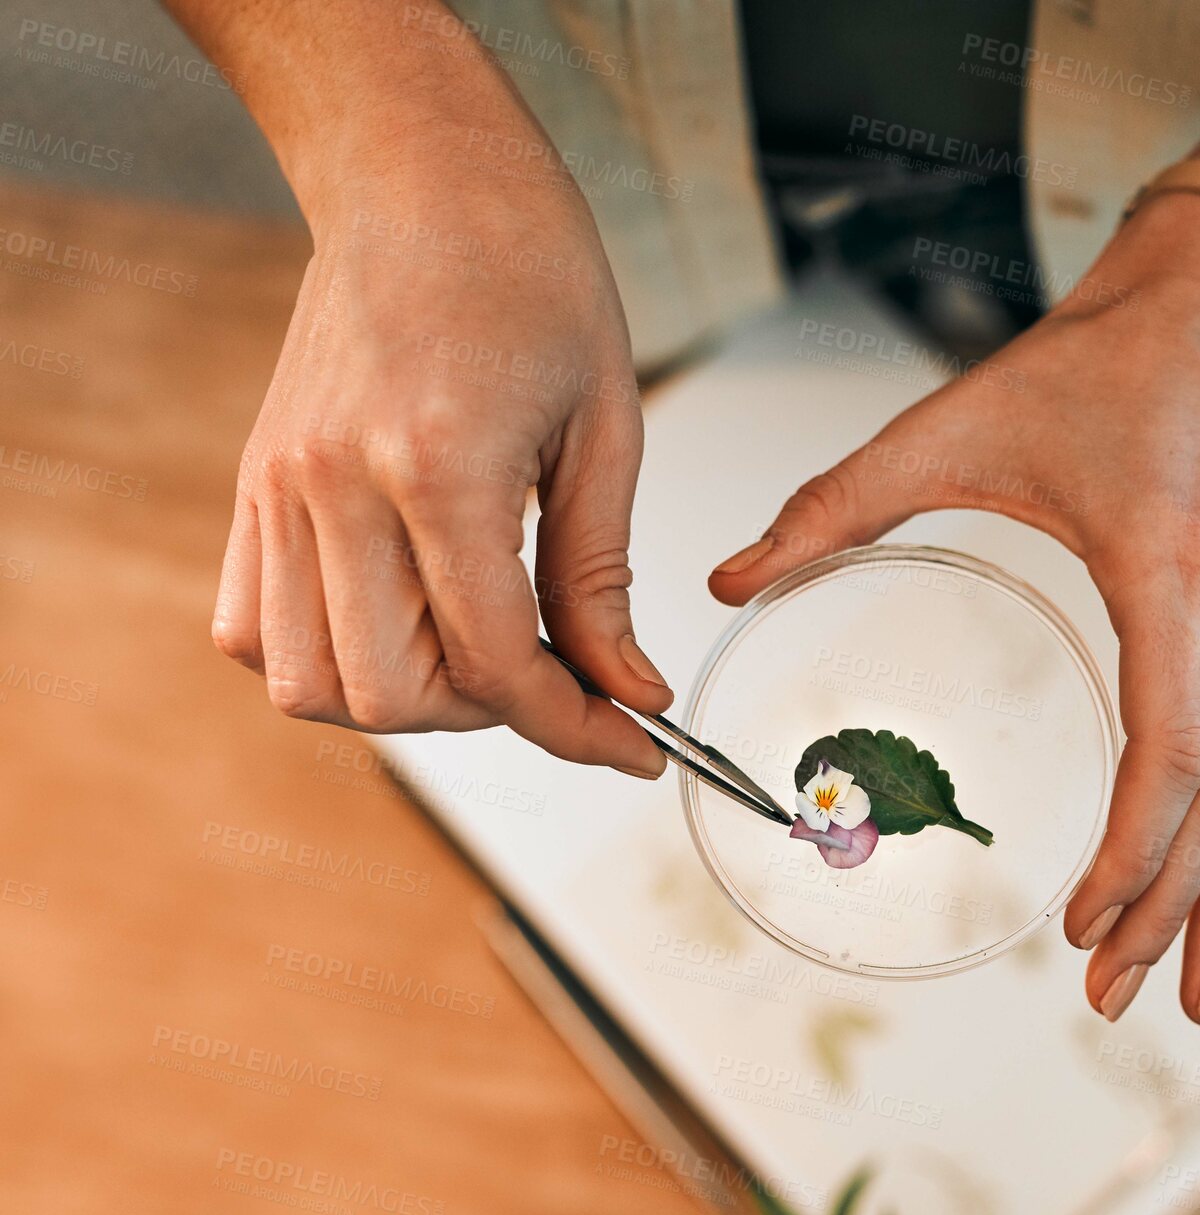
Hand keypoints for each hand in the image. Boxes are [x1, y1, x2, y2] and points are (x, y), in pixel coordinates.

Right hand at [211, 146, 669, 776]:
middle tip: (557, 678)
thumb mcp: (606, 425)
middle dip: (490, 715)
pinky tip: (400, 620)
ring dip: (405, 698)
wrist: (422, 173)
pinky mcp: (255, 480)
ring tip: (479, 649)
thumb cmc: (528, 267)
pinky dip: (326, 657)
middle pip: (389, 695)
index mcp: (437, 464)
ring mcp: (279, 486)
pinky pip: (252, 627)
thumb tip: (623, 686)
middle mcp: (335, 485)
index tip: (629, 738)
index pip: (492, 661)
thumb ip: (601, 574)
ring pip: (307, 682)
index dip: (573, 722)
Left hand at [710, 193, 1199, 1024]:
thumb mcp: (949, 425)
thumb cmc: (1079, 367)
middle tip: (1117, 998)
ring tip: (1199, 993)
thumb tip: (724, 581)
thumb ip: (834, 506)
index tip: (1080, 924)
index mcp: (1162, 560)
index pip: (1170, 742)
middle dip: (1170, 904)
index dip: (1134, 849)